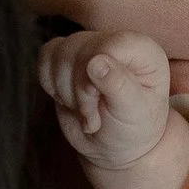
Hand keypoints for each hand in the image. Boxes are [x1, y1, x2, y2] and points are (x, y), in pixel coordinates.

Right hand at [40, 26, 177, 169]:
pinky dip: (49, 83)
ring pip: (59, 52)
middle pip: (79, 47)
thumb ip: (118, 85)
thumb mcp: (133, 113)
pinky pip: (46, 55)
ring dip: (64, 91)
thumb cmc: (132, 129)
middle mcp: (115, 42)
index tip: (99, 102)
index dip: (94, 74)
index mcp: (142, 50)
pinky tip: (67, 100)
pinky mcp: (67, 58)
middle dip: (78, 90)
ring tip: (84, 111)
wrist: (114, 146)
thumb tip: (96, 61)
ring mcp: (90, 47)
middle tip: (93, 118)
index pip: (109, 44)